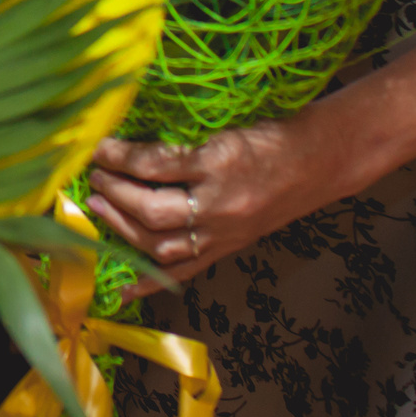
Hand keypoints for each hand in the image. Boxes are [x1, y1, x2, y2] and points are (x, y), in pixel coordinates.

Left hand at [83, 118, 332, 291]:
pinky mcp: (229, 247)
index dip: (120, 157)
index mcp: (219, 161)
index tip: (98, 147)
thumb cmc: (272, 134)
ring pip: (162, 244)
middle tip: (94, 177)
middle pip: (153, 210)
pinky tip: (124, 289)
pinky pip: (186, 270)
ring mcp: (224, 231)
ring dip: (123, 228)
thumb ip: (181, 142)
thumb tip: (127, 148)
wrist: (321, 161)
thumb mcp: (226, 127)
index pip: (155, 164)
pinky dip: (152, 280)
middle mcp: (220, 202)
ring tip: (99, 207)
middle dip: (116, 195)